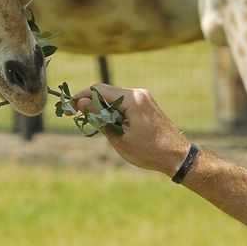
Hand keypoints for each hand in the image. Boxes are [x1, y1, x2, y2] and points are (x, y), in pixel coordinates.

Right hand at [73, 83, 191, 176]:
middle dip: (90, 103)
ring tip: (96, 126)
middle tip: (77, 117)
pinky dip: (114, 111)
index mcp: (132, 99)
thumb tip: (81, 103)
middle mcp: (139, 93)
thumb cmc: (149, 151)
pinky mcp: (147, 104)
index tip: (69, 108)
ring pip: (115, 97)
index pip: (98, 89)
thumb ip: (99, 118)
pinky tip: (111, 126)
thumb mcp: (119, 137)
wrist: (177, 156)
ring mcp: (144, 97)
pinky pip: (124, 102)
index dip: (80, 97)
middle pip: (106, 91)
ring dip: (102, 108)